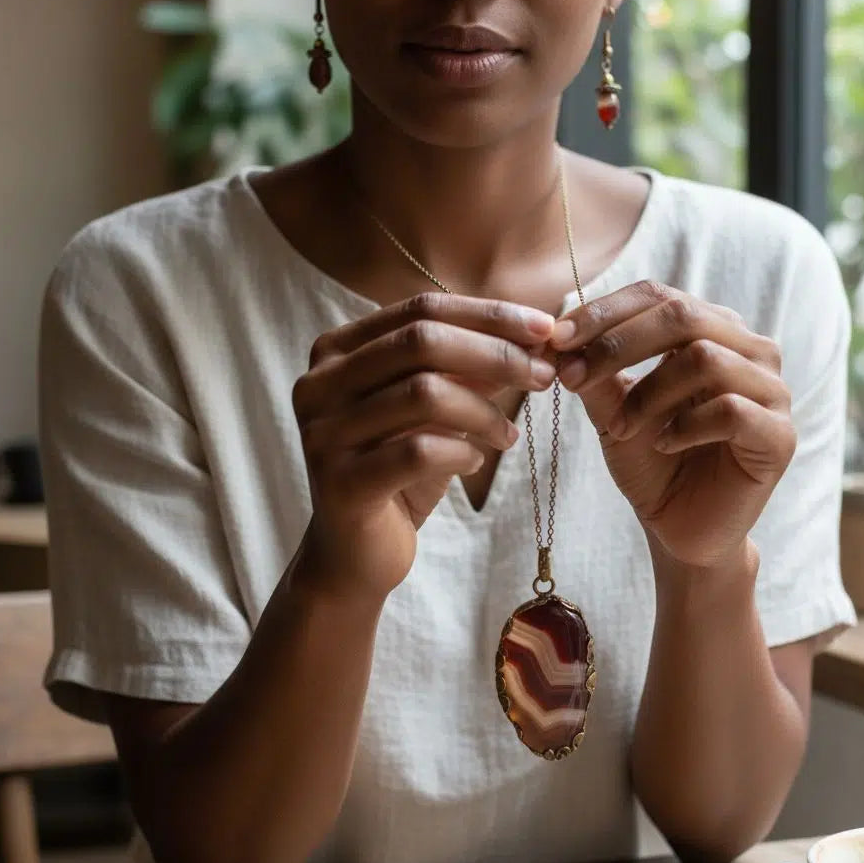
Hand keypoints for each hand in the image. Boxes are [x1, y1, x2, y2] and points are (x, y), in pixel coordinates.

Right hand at [292, 293, 556, 596]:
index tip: (545, 329)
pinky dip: (461, 452)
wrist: (353, 553)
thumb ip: (468, 370)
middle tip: (544, 375)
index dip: (488, 315)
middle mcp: (318, 384)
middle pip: (421, 341)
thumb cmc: (397, 473)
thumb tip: (534, 336)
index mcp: (335, 352)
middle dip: (496, 354)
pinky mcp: (341, 483)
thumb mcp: (434, 412)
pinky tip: (475, 462)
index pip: (419, 309)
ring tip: (508, 434)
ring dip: (484, 411)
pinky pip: (418, 451)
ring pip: (423, 394)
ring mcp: (323, 434)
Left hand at [550, 281, 795, 568]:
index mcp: (712, 331)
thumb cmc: (651, 463)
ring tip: (620, 429)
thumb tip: (560, 338)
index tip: (556, 339)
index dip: (604, 312)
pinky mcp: (779, 436)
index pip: (659, 296)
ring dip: (648, 394)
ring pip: (705, 359)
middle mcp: (750, 350)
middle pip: (683, 316)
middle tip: (572, 377)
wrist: (681, 528)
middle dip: (617, 344)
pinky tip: (662, 445)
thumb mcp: (613, 410)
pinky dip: (685, 426)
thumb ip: (596, 374)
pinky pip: (731, 410)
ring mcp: (772, 391)